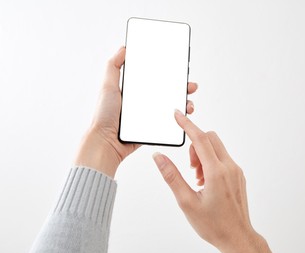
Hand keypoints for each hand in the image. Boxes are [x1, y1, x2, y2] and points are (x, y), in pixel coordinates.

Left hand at [75, 47, 197, 176]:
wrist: (106, 142)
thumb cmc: (104, 115)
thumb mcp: (108, 86)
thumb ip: (113, 66)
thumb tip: (124, 48)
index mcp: (135, 91)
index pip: (156, 79)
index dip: (169, 74)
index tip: (179, 70)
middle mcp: (144, 102)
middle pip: (168, 92)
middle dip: (182, 88)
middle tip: (190, 86)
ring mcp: (149, 116)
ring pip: (172, 108)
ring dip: (184, 104)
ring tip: (189, 104)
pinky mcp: (153, 129)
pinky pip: (169, 123)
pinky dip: (179, 120)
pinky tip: (183, 116)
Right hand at [153, 110, 274, 252]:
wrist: (237, 237)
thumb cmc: (213, 224)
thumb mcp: (186, 201)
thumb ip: (171, 176)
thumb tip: (159, 157)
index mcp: (216, 172)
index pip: (200, 139)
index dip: (187, 125)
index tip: (177, 115)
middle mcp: (229, 167)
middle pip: (210, 139)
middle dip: (195, 146)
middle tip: (190, 169)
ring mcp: (236, 171)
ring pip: (217, 148)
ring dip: (203, 155)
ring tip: (198, 179)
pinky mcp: (238, 175)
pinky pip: (223, 158)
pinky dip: (211, 162)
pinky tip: (205, 182)